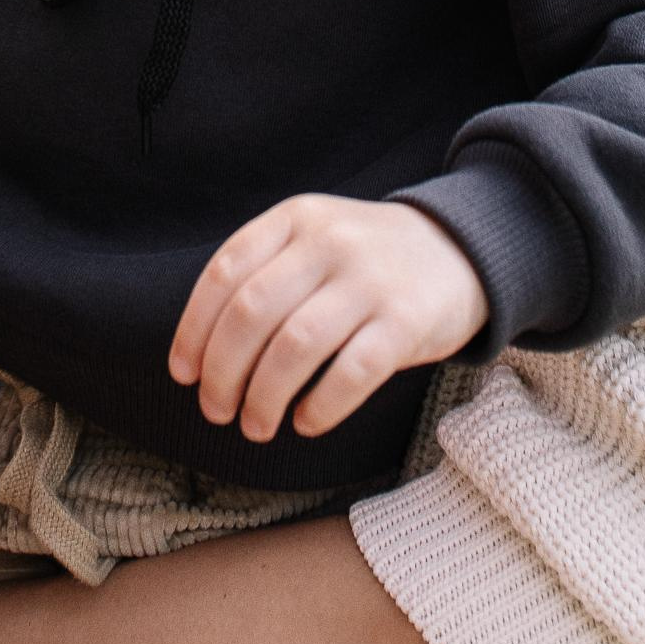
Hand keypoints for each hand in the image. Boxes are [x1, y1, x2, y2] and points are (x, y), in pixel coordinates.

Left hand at [168, 194, 488, 445]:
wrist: (460, 249)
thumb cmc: (364, 260)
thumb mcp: (313, 239)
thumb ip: (265, 273)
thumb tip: (202, 353)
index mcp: (296, 218)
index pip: (225, 272)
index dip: (194, 329)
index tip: (184, 374)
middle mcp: (330, 242)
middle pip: (251, 313)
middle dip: (222, 373)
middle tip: (217, 411)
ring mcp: (371, 280)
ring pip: (295, 347)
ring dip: (263, 398)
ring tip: (256, 425)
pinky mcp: (407, 322)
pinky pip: (352, 373)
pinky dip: (320, 406)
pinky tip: (306, 422)